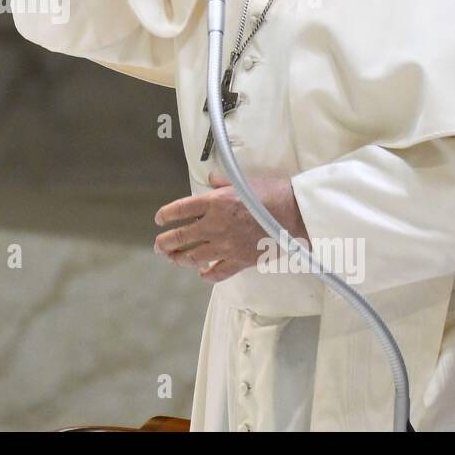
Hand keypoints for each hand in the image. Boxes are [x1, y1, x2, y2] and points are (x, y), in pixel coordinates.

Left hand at [153, 171, 306, 283]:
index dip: (166, 215)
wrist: (295, 213)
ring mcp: (226, 245)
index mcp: (214, 202)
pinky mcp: (240, 260)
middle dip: (166, 242)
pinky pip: (218, 272)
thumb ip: (222, 182)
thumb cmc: (272, 193)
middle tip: (159, 245)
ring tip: (173, 258)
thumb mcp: (243, 180)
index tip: (159, 219)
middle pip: (182, 236)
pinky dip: (208, 275)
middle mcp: (215, 225)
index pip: (180, 209)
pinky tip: (202, 274)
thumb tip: (211, 180)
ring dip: (180, 258)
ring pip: (194, 256)